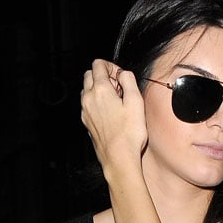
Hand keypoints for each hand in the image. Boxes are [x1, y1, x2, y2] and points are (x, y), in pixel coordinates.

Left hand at [81, 59, 147, 180]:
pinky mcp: (86, 122)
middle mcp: (88, 98)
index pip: (98, 64)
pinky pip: (88, 104)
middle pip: (89, 74)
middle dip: (104, 76)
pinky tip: (112, 113)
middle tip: (120, 88)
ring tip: (117, 101)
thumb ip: (129, 81)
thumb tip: (123, 73)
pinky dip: (97, 102)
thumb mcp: (136, 102)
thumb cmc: (129, 134)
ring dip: (100, 89)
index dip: (112, 66)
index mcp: (100, 90)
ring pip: (87, 89)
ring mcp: (85, 111)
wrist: (119, 157)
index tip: (122, 76)